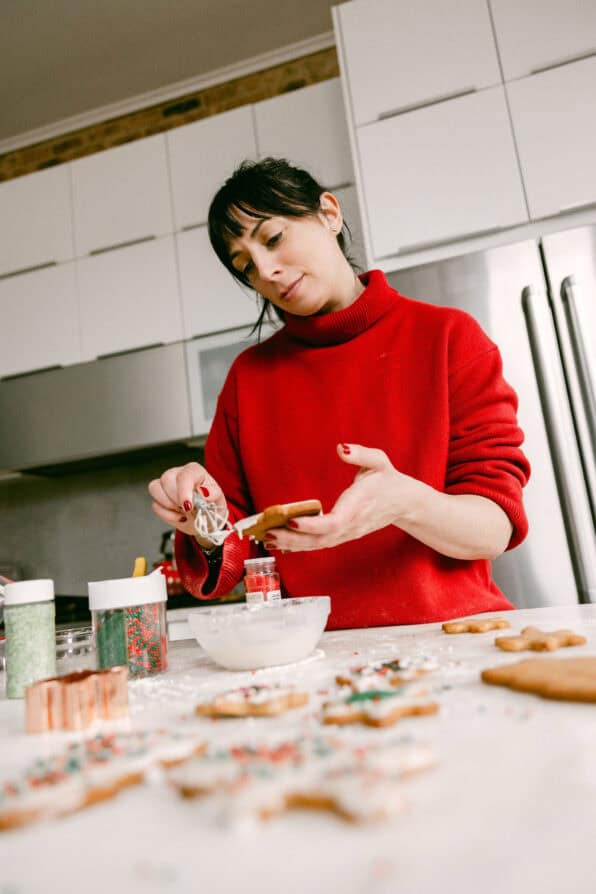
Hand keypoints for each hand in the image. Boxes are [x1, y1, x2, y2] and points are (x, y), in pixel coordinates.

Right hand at [148, 462, 227, 546]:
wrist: (205, 521)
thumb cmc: (212, 506)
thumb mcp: (218, 500)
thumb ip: (213, 494)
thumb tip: (205, 493)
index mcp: (195, 471)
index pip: (185, 475)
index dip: (184, 490)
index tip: (188, 506)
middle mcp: (178, 474)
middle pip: (166, 479)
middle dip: (176, 499)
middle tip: (189, 509)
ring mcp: (166, 484)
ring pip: (155, 488)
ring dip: (169, 506)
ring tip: (184, 511)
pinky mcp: (159, 497)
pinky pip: (155, 505)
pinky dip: (167, 515)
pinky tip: (179, 516)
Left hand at [263, 444, 415, 551]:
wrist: (404, 503)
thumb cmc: (388, 480)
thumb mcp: (379, 461)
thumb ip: (361, 454)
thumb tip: (341, 448)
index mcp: (358, 506)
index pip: (334, 522)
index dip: (313, 525)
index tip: (293, 521)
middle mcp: (351, 524)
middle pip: (320, 539)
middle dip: (293, 539)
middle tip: (268, 533)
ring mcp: (347, 533)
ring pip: (318, 545)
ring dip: (292, 544)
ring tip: (267, 539)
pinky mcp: (343, 535)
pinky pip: (320, 544)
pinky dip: (299, 546)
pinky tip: (281, 545)